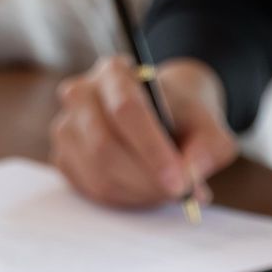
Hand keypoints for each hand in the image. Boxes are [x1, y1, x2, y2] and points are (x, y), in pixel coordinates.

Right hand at [50, 56, 238, 207]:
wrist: (163, 113)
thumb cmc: (182, 116)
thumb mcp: (209, 126)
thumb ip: (208, 149)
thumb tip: (190, 178)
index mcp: (114, 72)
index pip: (126, 110)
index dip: (152, 150)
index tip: (180, 181)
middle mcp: (80, 94)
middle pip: (104, 145)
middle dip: (146, 178)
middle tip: (179, 194)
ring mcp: (65, 126)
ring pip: (97, 171)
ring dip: (138, 191)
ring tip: (167, 191)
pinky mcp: (62, 157)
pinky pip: (90, 188)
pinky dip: (124, 199)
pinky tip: (145, 190)